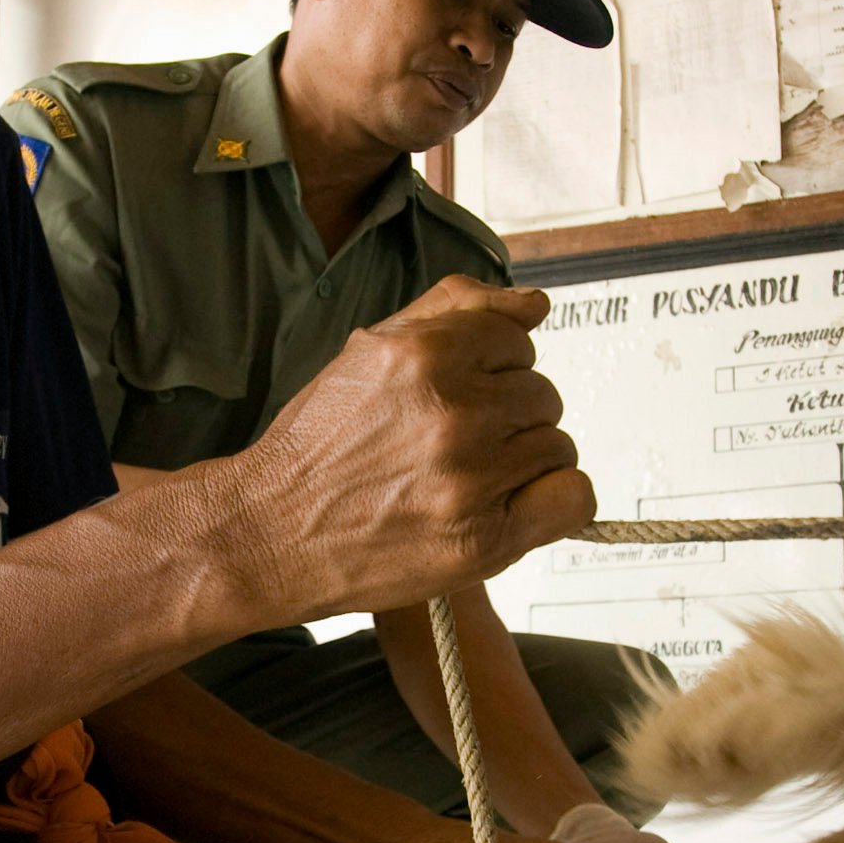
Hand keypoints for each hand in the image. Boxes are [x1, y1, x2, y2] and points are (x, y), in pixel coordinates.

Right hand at [227, 277, 592, 618]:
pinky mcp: (484, 538)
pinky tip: (513, 504)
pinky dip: (555, 500)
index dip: (491, 369)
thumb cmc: (321, 444)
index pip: (517, 339)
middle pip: (542, 393)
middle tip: (454, 444)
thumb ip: (456, 310)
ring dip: (523, 460)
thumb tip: (535, 303)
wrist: (271, 531)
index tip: (458, 396)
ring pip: (557, 444)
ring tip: (469, 477)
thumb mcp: (371, 350)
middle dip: (506, 415)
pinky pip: (572, 498)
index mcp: (425, 354)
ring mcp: (472, 478)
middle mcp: (453, 411)